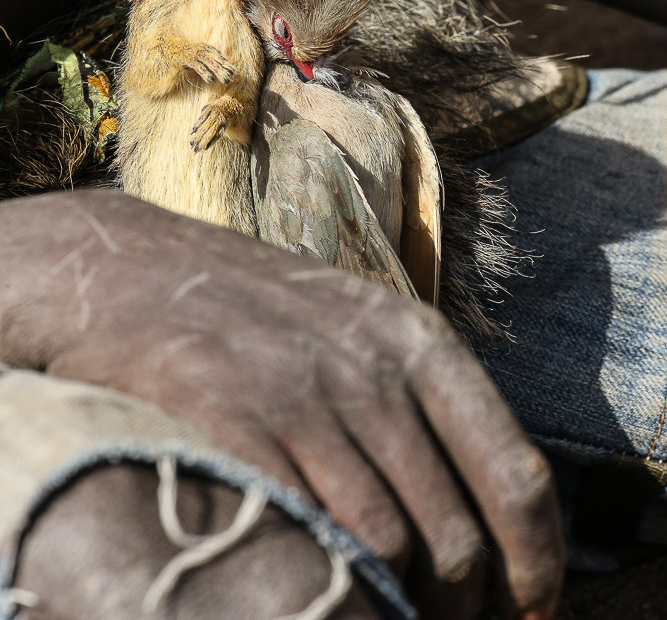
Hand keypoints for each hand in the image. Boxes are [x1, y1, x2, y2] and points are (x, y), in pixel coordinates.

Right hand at [0, 188, 562, 618]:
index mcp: (418, 342)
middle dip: (457, 605)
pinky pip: (304, 536)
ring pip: (384, 549)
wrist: (138, 270)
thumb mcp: (360, 325)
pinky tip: (319, 584)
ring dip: (392, 604)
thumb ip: (421, 401)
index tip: (533, 611)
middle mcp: (370, 371)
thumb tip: (481, 511)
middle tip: (432, 618)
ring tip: (379, 607)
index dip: (535, 563)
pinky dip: (323, 581)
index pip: (516, 474)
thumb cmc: (258, 310)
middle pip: (451, 535)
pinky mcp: (230, 423)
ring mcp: (299, 396)